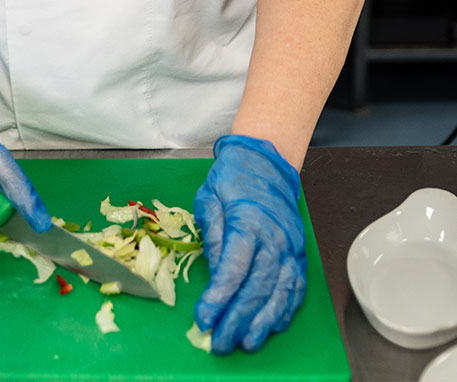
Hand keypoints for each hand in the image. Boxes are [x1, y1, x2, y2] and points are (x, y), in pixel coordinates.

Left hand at [193, 135, 306, 353]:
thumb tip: (214, 269)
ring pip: (280, 292)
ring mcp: (291, 247)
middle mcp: (275, 238)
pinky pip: (296, 286)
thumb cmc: (233, 178)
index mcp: (249, 222)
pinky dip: (285, 309)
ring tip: (247, 342)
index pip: (234, 268)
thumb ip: (212, 235)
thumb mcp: (209, 199)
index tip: (204, 318)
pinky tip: (272, 326)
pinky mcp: (298, 253)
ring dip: (263, 321)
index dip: (219, 297)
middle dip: (238, 318)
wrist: (267, 161)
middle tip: (220, 341)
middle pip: (258, 287)